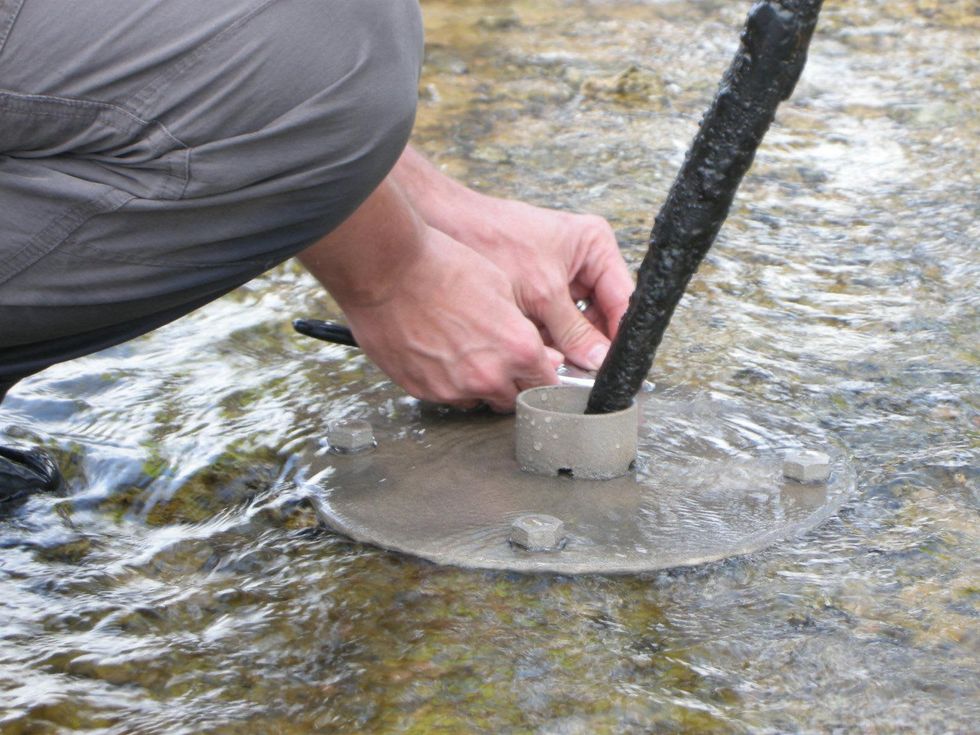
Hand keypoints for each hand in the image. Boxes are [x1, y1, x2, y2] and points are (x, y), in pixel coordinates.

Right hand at [298, 178, 558, 411]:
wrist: (388, 270)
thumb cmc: (441, 267)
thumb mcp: (502, 286)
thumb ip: (525, 330)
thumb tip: (541, 353)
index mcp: (518, 348)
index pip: (546, 383)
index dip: (542, 373)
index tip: (536, 367)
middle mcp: (488, 376)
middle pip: (514, 399)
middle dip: (513, 382)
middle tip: (500, 358)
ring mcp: (454, 388)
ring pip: (479, 401)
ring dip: (480, 386)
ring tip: (465, 352)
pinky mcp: (423, 390)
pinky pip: (447, 398)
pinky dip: (449, 383)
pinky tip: (442, 354)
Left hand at [392, 147, 633, 369]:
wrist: (446, 227)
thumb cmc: (493, 240)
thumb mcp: (541, 292)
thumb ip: (573, 330)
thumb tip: (597, 361)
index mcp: (595, 246)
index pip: (622, 299)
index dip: (619, 336)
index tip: (612, 367)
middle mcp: (583, 261)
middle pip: (599, 315)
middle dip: (585, 343)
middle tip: (578, 370)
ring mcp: (559, 276)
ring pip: (573, 324)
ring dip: (562, 343)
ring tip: (549, 355)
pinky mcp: (536, 292)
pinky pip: (550, 324)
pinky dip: (543, 338)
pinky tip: (530, 345)